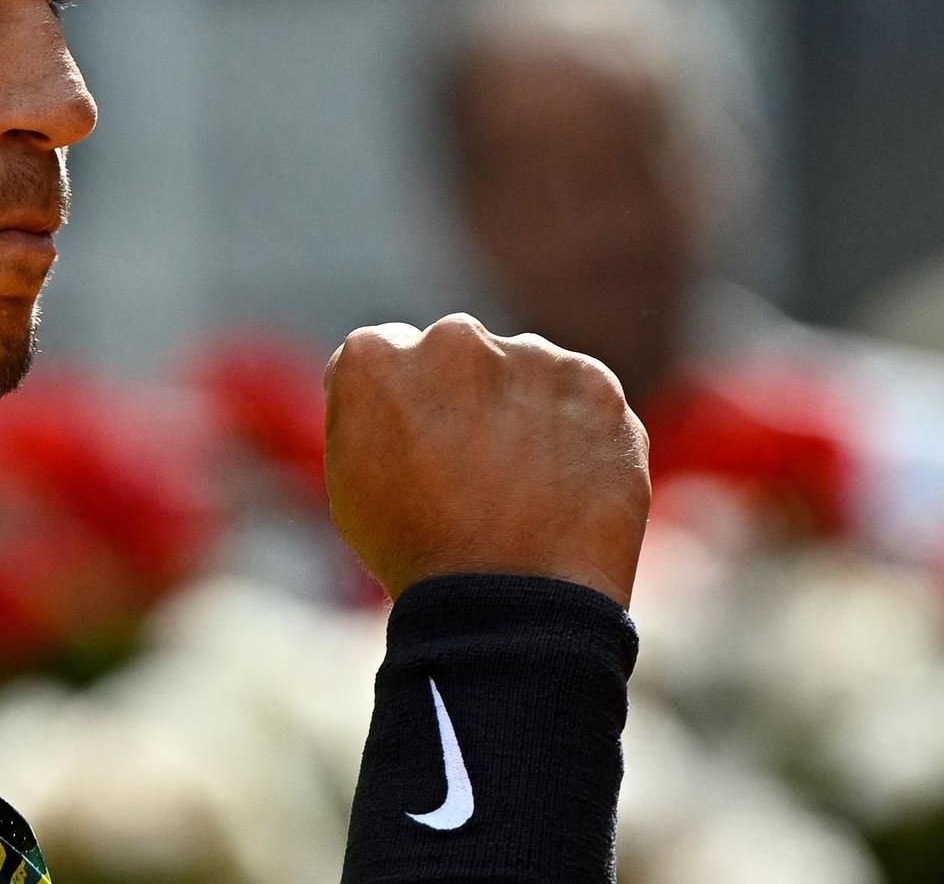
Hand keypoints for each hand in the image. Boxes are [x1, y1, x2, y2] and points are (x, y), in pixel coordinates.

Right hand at [323, 314, 649, 607]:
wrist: (510, 606)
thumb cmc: (416, 553)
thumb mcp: (349, 476)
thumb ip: (367, 406)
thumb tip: (399, 381)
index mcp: (375, 355)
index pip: (391, 353)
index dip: (405, 404)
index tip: (419, 447)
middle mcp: (451, 338)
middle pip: (460, 354)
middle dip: (466, 395)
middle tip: (474, 470)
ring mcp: (529, 357)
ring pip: (525, 371)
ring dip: (524, 409)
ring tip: (524, 489)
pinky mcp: (593, 384)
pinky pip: (580, 397)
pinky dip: (577, 431)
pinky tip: (562, 485)